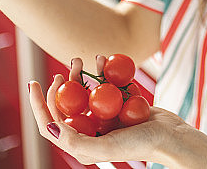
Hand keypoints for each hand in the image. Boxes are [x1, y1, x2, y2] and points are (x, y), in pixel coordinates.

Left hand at [28, 57, 183, 166]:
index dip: (39, 103)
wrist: (172, 137)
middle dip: (64, 82)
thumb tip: (50, 125)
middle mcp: (92, 129)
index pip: (52, 123)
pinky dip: (104, 70)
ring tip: (84, 58)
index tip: (34, 82)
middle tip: (67, 67)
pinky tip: (103, 59)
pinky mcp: (122, 103)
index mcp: (82, 142)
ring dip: (83, 73)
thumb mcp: (105, 149)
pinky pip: (108, 83)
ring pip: (87, 90)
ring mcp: (107, 115)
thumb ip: (75, 141)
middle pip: (69, 103)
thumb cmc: (140, 146)